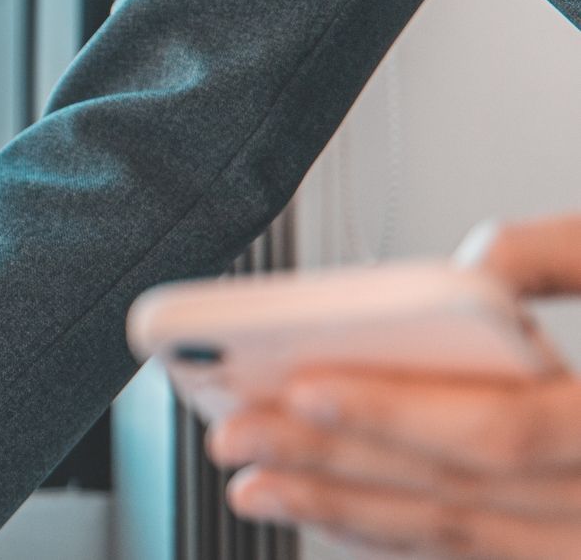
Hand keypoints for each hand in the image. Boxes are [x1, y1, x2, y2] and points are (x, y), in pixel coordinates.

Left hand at [207, 215, 580, 557]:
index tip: (305, 389)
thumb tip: (462, 272)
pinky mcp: (577, 550)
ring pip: (467, 541)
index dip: (400, 416)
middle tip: (236, 439)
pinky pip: (486, 556)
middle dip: (334, 469)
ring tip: (259, 488)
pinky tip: (335, 513)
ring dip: (350, 515)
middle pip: (463, 496)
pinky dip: (404, 537)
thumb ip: (557, 254)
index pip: (506, 431)